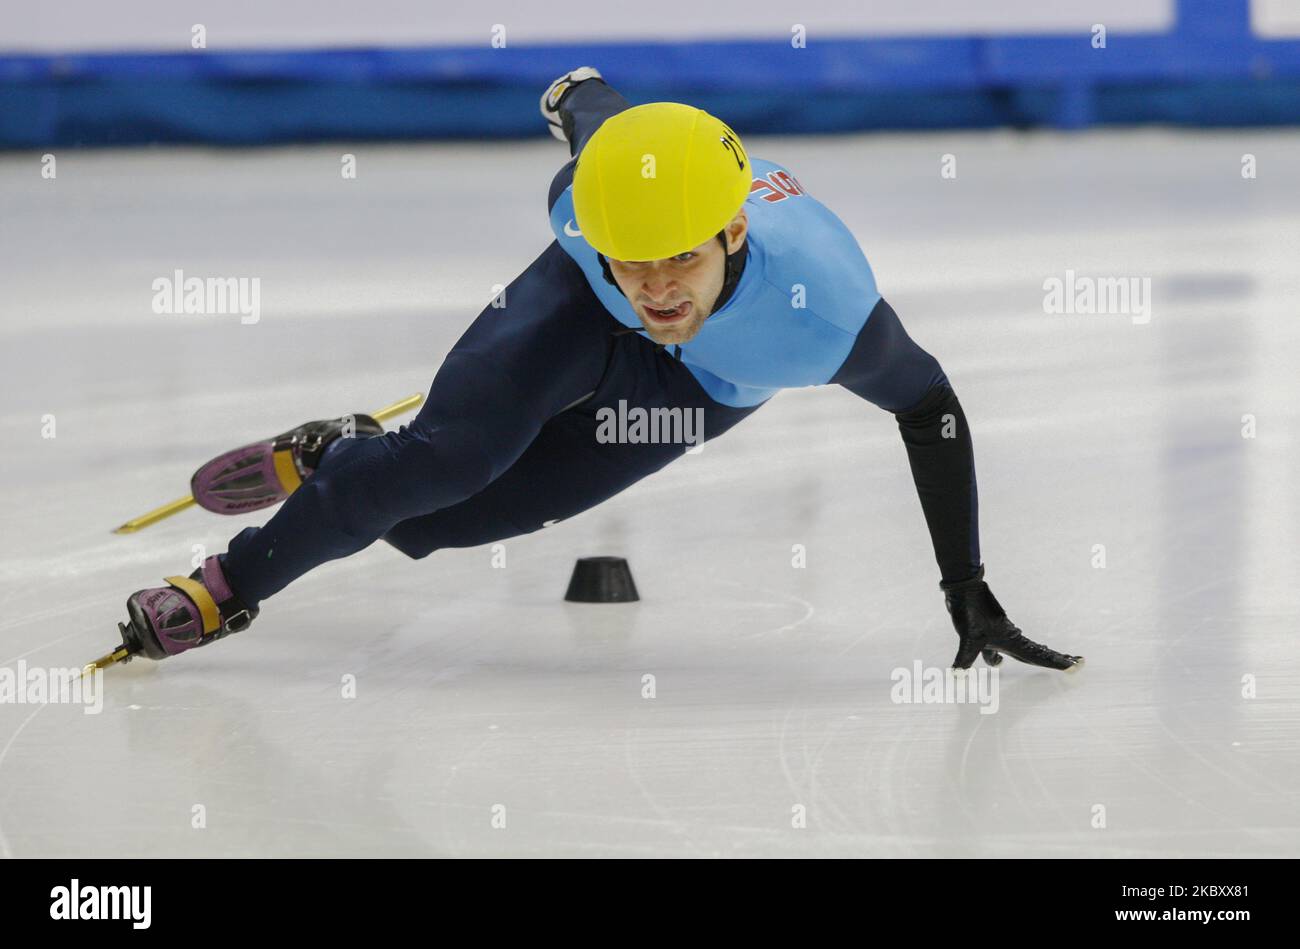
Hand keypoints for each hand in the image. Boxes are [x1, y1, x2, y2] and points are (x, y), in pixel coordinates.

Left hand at [940, 566, 1083, 670]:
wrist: (964, 588)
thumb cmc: (969, 613)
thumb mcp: (968, 639)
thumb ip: (965, 659)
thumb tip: (957, 677)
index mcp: (1012, 640)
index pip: (1039, 655)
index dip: (1058, 662)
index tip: (1077, 665)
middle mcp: (1012, 636)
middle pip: (1039, 652)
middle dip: (1057, 659)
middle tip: (1078, 662)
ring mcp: (1003, 632)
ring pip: (1025, 647)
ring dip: (1038, 655)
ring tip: (1051, 660)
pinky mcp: (992, 628)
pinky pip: (1006, 645)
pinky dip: (1010, 653)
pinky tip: (998, 661)